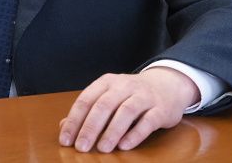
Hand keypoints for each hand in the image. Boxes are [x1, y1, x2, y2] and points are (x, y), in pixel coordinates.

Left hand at [58, 68, 198, 152]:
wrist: (167, 85)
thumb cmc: (130, 95)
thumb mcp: (108, 97)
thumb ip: (88, 111)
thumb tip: (64, 127)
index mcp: (107, 82)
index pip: (86, 100)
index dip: (74, 120)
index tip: (66, 140)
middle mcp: (124, 86)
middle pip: (104, 106)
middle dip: (90, 127)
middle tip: (81, 147)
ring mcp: (143, 96)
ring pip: (125, 112)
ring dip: (112, 131)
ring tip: (103, 149)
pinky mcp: (160, 109)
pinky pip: (147, 121)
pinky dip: (135, 134)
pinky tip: (124, 146)